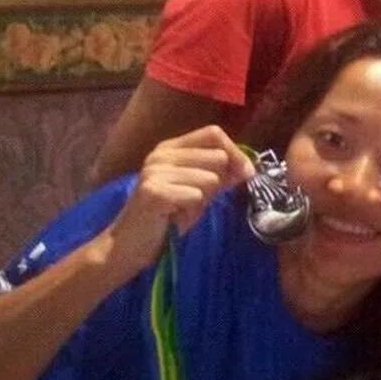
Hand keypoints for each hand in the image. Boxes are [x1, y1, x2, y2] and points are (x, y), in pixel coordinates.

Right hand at [100, 125, 254, 280]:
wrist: (131, 245)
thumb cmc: (167, 218)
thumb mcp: (199, 193)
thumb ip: (221, 176)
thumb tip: (249, 168)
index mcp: (171, 148)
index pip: (213, 133)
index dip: (235, 151)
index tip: (247, 172)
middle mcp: (161, 154)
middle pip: (217, 155)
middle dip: (219, 181)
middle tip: (199, 199)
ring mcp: (155, 170)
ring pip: (210, 178)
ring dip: (202, 199)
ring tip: (182, 208)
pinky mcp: (154, 191)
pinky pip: (196, 196)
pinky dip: (191, 210)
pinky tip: (174, 215)